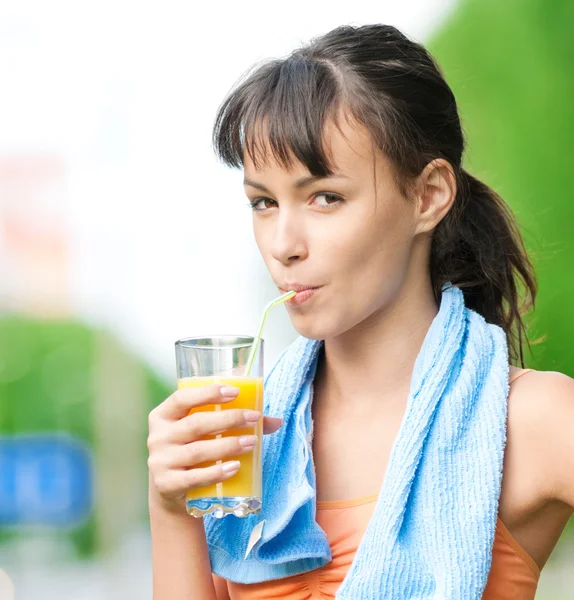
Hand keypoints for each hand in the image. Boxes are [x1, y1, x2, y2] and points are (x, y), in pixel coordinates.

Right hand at [147, 384, 282, 514]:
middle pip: (195, 424)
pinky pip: (194, 478)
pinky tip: (234, 467)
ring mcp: (160, 462)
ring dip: (227, 445)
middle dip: (228, 419)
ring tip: (251, 442)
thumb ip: (236, 421)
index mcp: (163, 415)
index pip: (182, 398)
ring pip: (198, 451)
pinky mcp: (166, 484)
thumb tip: (277, 421)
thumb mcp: (204, 432)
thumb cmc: (193, 449)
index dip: (208, 393)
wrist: (171, 490)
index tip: (235, 392)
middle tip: (253, 418)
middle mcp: (157, 437)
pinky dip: (216, 472)